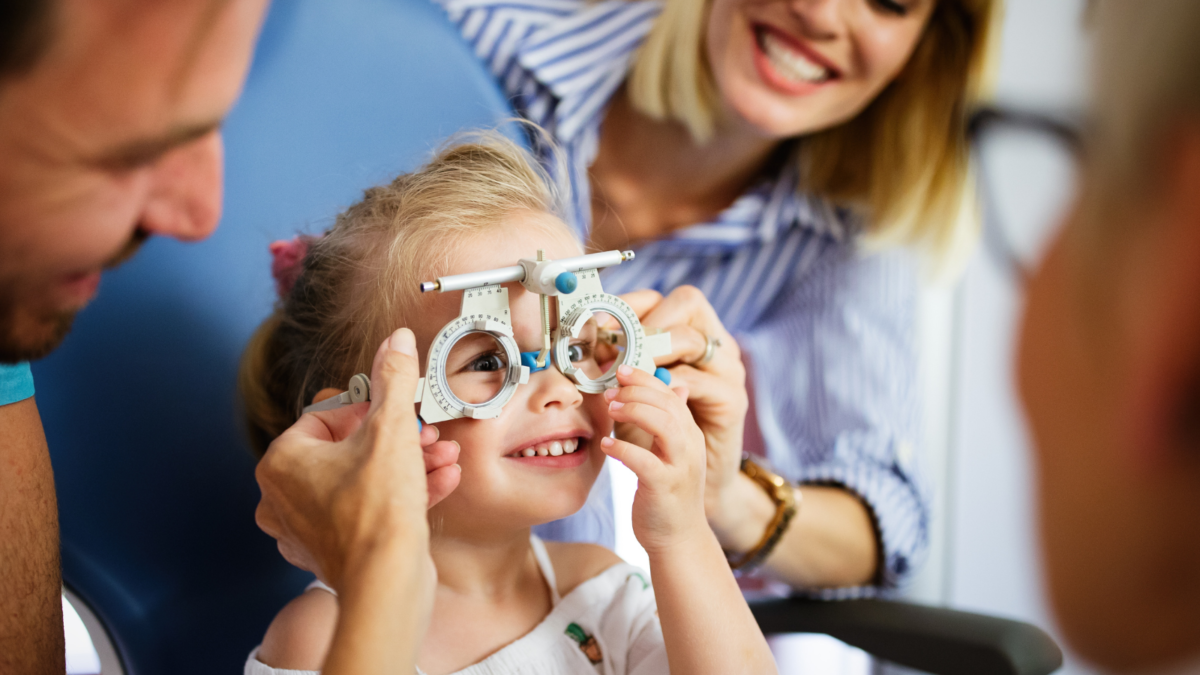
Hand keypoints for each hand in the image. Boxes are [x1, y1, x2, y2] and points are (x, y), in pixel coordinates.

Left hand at [254, 328, 460, 589]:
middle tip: (427, 435)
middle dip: (399, 439)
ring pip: (363, 479)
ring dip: (408, 465)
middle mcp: (284, 496)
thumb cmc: (377, 513)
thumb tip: (393, 341)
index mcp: (282, 461)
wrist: (387, 583)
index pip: (328, 415)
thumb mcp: (391, 429)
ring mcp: (307, 527)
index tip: (398, 412)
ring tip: (442, 457)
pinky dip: (402, 495)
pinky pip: (368, 510)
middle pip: (349, 448)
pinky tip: (440, 482)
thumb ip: (392, 379)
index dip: (372, 410)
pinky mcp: (334, 551)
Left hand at [599, 365, 708, 554]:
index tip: (621, 371)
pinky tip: (606, 445)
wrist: (679, 540)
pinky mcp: (666, 487)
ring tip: (610, 409)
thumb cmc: (669, 496)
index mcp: (690, 434)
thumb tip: (674, 388)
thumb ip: (671, 422)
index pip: (672, 394)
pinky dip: (624, 449)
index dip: (646, 379)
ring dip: (635, 411)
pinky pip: (645, 461)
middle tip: (610, 391)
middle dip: (637, 391)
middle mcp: (690, 446)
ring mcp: (681, 466)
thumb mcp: (673, 454)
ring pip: (664, 425)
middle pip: (668, 404)